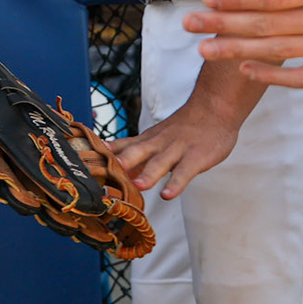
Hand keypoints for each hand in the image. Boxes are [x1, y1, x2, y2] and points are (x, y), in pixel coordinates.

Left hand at [111, 87, 249, 200]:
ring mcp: (177, 150)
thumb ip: (137, 150)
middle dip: (122, 161)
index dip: (107, 156)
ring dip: (148, 174)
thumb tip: (116, 167)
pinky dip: (176, 183)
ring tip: (138, 186)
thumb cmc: (183, 127)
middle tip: (108, 171)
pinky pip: (185, 172)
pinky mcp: (195, 158)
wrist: (213, 108)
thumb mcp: (156, 135)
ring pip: (160, 162)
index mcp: (147, 140)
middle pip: (137, 152)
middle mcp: (158, 144)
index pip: (123, 147)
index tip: (89, 166)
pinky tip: (168, 195)